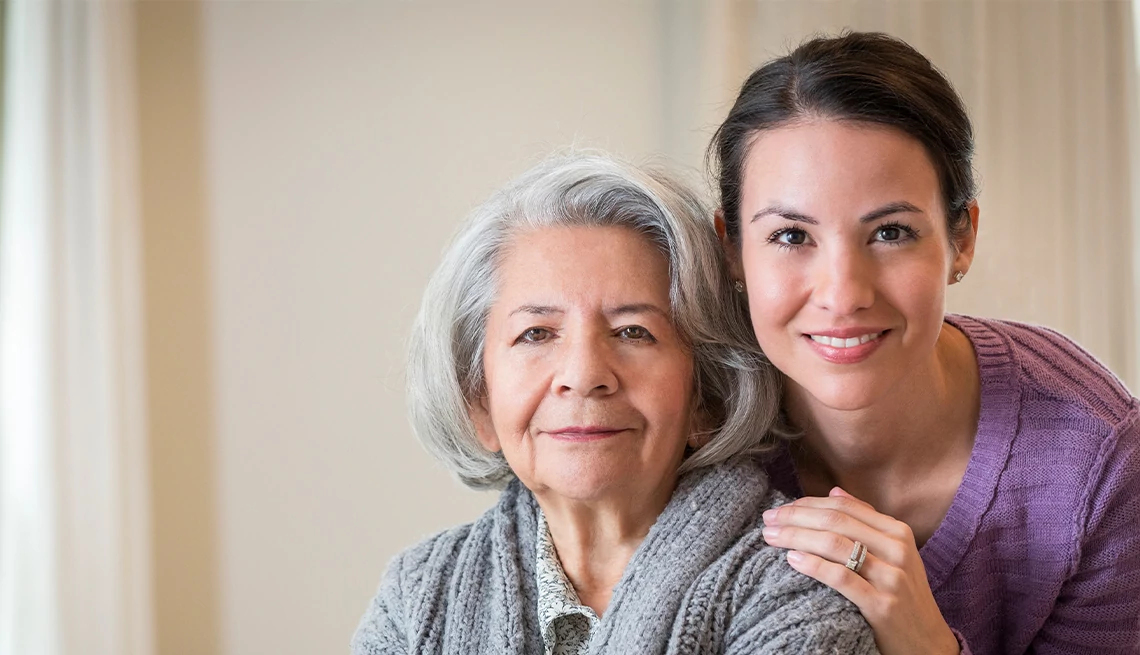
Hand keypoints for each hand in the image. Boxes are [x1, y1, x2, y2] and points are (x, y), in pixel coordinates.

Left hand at [761, 487, 959, 654]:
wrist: (927, 644)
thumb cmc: (903, 595)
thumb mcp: (893, 554)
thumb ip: (866, 520)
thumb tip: (833, 491)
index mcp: (897, 532)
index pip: (843, 507)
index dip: (807, 504)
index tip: (781, 507)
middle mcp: (897, 549)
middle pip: (835, 522)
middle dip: (796, 517)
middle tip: (768, 519)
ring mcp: (891, 577)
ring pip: (835, 545)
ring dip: (796, 537)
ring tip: (772, 537)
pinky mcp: (883, 605)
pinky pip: (841, 578)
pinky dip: (813, 565)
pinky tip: (792, 559)